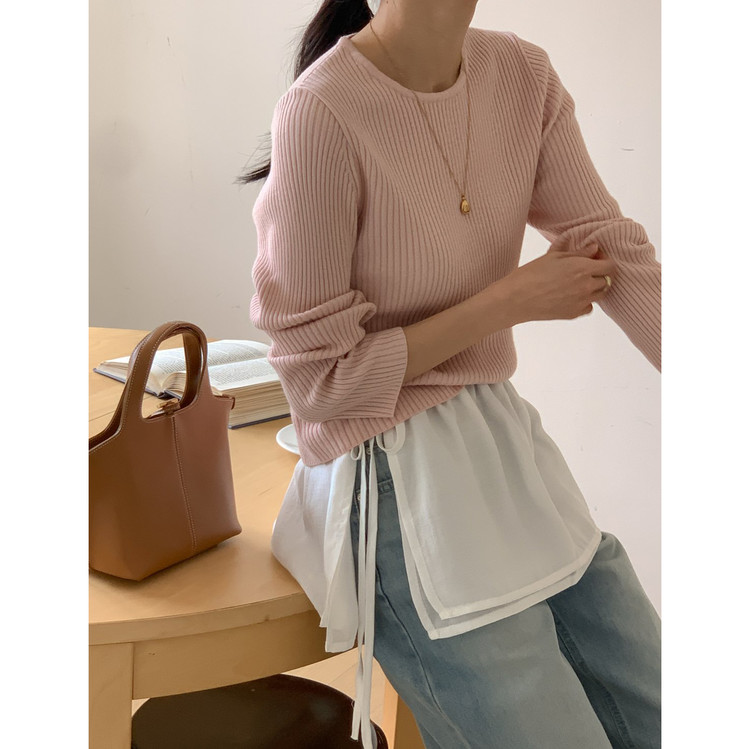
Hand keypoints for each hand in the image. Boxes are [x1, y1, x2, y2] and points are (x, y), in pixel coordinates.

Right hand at [495, 244, 618, 324]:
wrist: (516, 299)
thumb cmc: (531, 274)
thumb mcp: (554, 256)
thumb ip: (578, 252)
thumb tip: (594, 248)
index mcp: (582, 268)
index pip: (610, 266)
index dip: (605, 261)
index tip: (595, 259)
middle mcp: (586, 286)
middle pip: (607, 281)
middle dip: (600, 274)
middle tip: (585, 271)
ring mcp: (581, 302)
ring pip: (600, 295)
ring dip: (594, 288)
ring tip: (577, 284)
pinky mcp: (573, 314)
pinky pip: (588, 307)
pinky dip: (585, 301)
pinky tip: (571, 296)